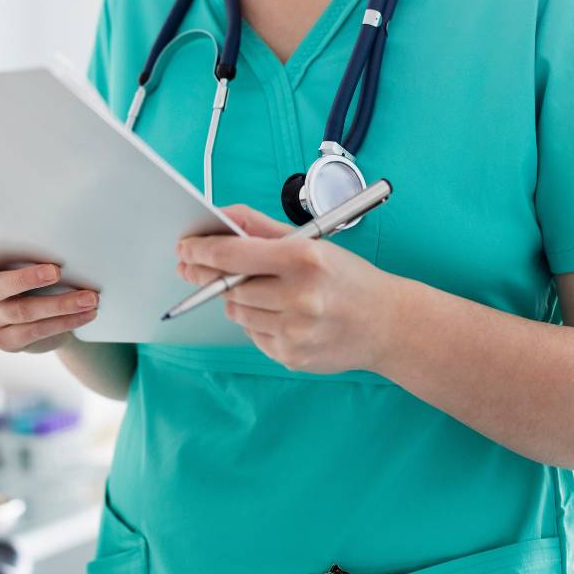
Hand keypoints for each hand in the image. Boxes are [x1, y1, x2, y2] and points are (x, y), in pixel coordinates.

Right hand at [0, 241, 98, 353]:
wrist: (43, 313)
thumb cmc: (32, 271)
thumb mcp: (24, 258)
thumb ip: (26, 249)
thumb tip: (63, 234)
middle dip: (25, 278)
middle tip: (56, 270)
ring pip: (21, 311)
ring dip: (60, 304)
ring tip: (89, 298)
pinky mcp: (2, 340)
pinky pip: (34, 332)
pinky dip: (65, 321)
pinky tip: (87, 313)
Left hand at [176, 204, 402, 373]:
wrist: (388, 324)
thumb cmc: (347, 278)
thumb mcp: (312, 242)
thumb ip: (262, 228)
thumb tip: (221, 217)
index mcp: (304, 259)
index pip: (232, 254)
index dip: (200, 250)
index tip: (185, 247)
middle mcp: (300, 296)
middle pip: (229, 286)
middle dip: (213, 276)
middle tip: (197, 267)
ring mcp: (296, 331)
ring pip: (237, 312)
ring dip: (238, 299)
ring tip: (263, 291)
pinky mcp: (292, 356)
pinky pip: (253, 335)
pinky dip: (257, 323)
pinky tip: (281, 315)